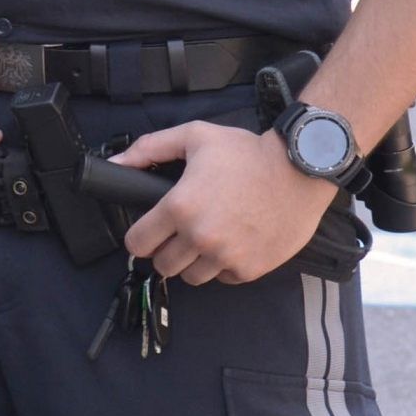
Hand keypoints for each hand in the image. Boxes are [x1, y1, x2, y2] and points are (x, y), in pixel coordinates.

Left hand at [112, 121, 339, 283]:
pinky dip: (224, 266)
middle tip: (179, 233)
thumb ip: (150, 149)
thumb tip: (115, 163)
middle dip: (166, 250)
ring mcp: (226, 257)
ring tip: (206, 238)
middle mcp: (200, 237)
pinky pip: (224, 278)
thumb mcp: (194, 137)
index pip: (138, 244)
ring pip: (191, 277)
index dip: (139, 237)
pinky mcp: (250, 270)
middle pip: (162, 265)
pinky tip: (232, 242)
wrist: (300, 171)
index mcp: (180, 207)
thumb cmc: (247, 152)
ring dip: (193, 261)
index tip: (148, 231)